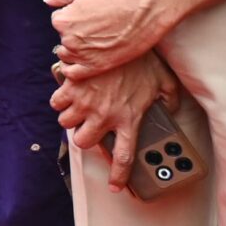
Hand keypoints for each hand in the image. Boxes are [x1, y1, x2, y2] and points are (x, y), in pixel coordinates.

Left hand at [46, 0, 167, 77]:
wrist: (145, 11)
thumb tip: (47, 2)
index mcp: (62, 20)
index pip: (58, 20)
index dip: (73, 16)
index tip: (88, 16)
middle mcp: (68, 39)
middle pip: (63, 38)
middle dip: (75, 33)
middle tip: (95, 28)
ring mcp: (82, 55)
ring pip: (67, 55)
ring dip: (75, 50)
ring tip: (94, 42)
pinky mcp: (96, 67)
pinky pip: (73, 73)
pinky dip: (73, 69)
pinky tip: (84, 60)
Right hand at [52, 49, 180, 190]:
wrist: (119, 38)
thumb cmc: (142, 59)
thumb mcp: (165, 81)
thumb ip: (168, 98)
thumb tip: (169, 106)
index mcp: (128, 119)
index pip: (123, 158)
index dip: (119, 177)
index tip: (116, 187)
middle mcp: (104, 116)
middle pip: (84, 142)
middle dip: (84, 138)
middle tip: (89, 129)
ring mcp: (85, 103)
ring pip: (67, 124)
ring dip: (71, 118)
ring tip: (78, 109)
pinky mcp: (71, 88)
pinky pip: (57, 103)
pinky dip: (60, 101)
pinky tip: (67, 93)